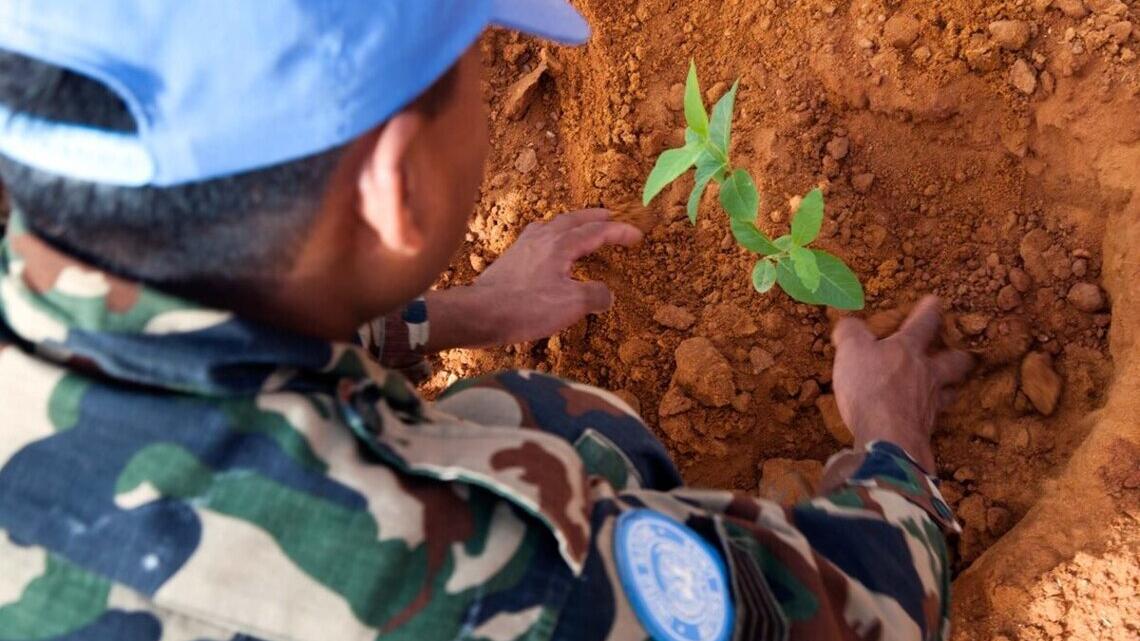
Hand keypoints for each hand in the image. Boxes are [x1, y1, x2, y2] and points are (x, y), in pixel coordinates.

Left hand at [424, 209, 641, 349]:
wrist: (480, 313)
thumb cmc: (526, 307)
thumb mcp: (570, 305)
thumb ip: (595, 296)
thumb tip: (607, 294)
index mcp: (561, 244)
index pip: (597, 231)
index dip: (619, 232)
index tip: (637, 235)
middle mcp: (542, 238)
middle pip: (574, 219)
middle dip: (595, 217)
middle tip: (611, 215)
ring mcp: (523, 246)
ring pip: (553, 225)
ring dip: (572, 223)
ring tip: (581, 227)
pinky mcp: (510, 258)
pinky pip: (537, 237)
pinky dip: (552, 235)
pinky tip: (547, 246)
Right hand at [830, 296, 972, 470]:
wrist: (887, 438)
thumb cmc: (870, 387)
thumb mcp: (851, 351)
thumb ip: (850, 333)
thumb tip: (849, 323)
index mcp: (909, 349)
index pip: (924, 322)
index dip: (930, 310)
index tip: (935, 301)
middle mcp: (927, 374)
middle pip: (953, 361)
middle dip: (958, 355)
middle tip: (962, 354)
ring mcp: (930, 404)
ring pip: (949, 392)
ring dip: (949, 389)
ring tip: (947, 389)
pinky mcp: (924, 430)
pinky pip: (931, 419)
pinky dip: (927, 417)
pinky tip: (922, 419)